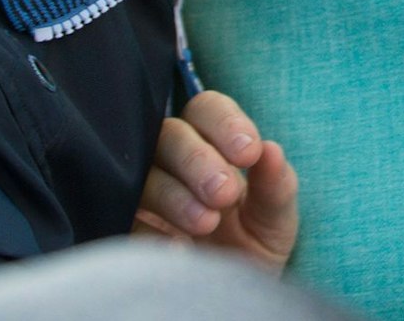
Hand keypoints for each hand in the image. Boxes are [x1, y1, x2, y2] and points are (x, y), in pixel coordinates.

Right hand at [133, 89, 298, 273]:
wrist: (232, 294)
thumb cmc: (254, 244)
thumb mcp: (274, 219)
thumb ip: (276, 185)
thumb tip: (272, 149)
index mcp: (212, 144)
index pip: (207, 109)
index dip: (225, 122)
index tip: (249, 152)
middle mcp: (175, 162)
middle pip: (170, 135)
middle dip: (198, 159)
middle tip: (225, 193)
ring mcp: (149, 194)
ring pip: (145, 174)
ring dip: (176, 194)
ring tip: (208, 223)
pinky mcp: (130, 229)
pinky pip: (128, 218)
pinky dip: (153, 231)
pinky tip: (179, 248)